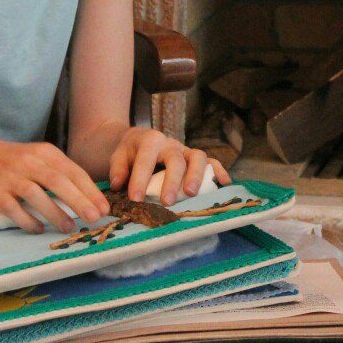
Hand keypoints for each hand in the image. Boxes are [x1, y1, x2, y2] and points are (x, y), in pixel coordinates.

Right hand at [0, 138, 109, 233]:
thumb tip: (93, 199)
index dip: (90, 191)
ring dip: (54, 213)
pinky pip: (14, 209)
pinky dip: (28, 221)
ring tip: (70, 228)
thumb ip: (65, 174)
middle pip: (56, 181)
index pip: (72, 171)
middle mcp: (28, 162)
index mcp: (45, 153)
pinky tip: (40, 229)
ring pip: (35, 195)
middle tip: (94, 218)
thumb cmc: (22, 162)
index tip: (104, 208)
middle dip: (78, 200)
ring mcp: (11, 178)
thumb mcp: (43, 158)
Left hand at [108, 127, 231, 205]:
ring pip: (197, 157)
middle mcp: (170, 144)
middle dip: (171, 181)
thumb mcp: (118, 156)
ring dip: (196, 176)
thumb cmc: (130, 152)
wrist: (139, 140)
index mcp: (150, 141)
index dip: (140, 180)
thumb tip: (118, 184)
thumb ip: (118, 168)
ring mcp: (185, 150)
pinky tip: (224, 183)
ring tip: (191, 194)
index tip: (135, 199)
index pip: (145, 160)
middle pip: (175, 160)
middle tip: (166, 202)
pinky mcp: (195, 158)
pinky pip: (211, 161)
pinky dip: (219, 171)